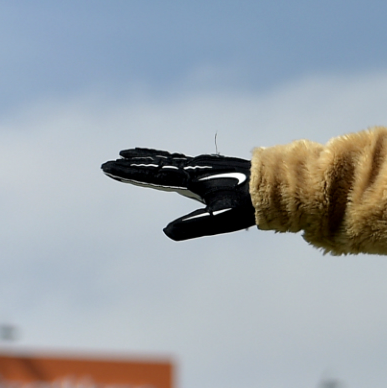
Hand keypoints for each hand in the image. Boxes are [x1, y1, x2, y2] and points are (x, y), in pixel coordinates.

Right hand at [101, 148, 255, 240]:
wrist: (279, 187)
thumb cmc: (249, 205)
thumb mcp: (220, 219)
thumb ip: (193, 225)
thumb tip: (167, 232)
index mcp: (192, 178)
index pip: (153, 174)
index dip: (130, 172)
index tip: (108, 166)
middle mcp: (197, 167)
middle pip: (158, 163)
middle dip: (135, 163)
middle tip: (113, 159)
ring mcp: (207, 166)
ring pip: (171, 160)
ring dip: (150, 158)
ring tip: (134, 155)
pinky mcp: (217, 168)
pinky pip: (184, 162)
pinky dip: (169, 160)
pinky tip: (173, 164)